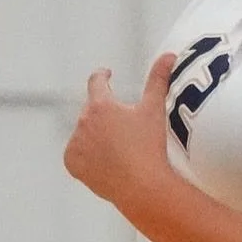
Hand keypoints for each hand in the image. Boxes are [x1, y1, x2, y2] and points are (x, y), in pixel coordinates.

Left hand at [64, 53, 175, 212]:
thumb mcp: (155, 110)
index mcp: (101, 104)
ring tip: (116, 149)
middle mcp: (83, 121)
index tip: (107, 76)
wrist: (142, 187)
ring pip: (84, 133)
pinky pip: (77, 155)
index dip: (103, 76)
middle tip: (122, 127)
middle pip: (92, 111)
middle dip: (104, 115)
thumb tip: (168, 54)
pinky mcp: (72, 163)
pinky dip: (87, 156)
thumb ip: (158, 80)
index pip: (96, 81)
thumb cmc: (150, 147)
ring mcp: (76, 143)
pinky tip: (105, 163)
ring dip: (95, 135)